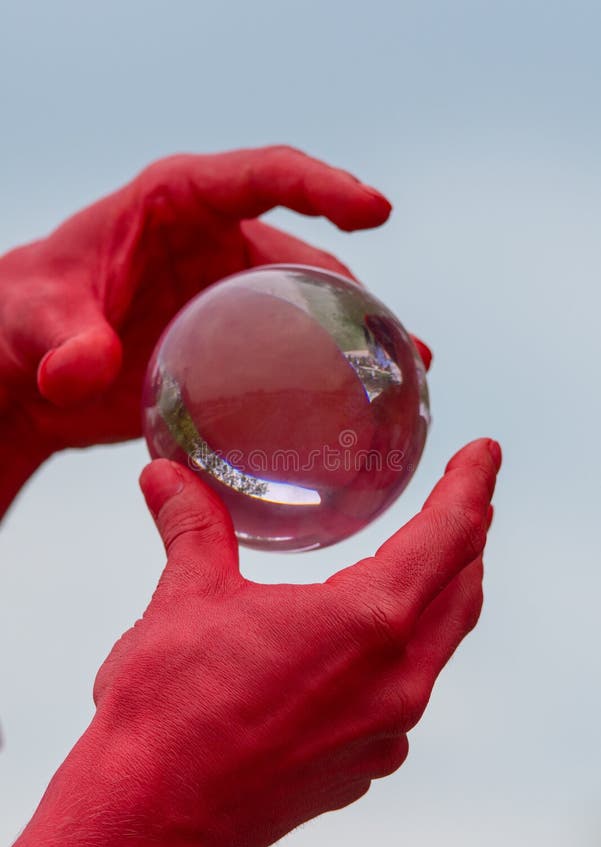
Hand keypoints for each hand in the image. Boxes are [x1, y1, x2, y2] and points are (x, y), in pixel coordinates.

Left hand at [0, 146, 425, 455]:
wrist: (26, 373)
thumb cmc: (24, 319)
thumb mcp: (36, 320)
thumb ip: (63, 341)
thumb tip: (83, 371)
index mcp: (176, 204)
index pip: (263, 177)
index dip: (324, 187)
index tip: (375, 212)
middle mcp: (214, 241)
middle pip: (305, 251)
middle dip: (359, 293)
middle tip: (403, 345)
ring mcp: (227, 292)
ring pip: (309, 302)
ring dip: (358, 335)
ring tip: (408, 375)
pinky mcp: (230, 338)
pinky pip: (291, 346)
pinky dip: (326, 370)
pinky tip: (357, 406)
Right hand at [91, 437, 499, 846]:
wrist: (148, 814)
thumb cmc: (170, 712)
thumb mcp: (187, 598)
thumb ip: (192, 527)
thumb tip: (167, 479)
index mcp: (367, 622)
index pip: (449, 535)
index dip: (472, 487)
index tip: (484, 456)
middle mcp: (394, 679)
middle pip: (460, 591)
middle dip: (466, 539)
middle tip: (463, 502)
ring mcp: (385, 730)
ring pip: (439, 647)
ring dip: (440, 598)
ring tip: (426, 567)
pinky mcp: (362, 766)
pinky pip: (402, 698)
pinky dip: (402, 658)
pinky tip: (367, 653)